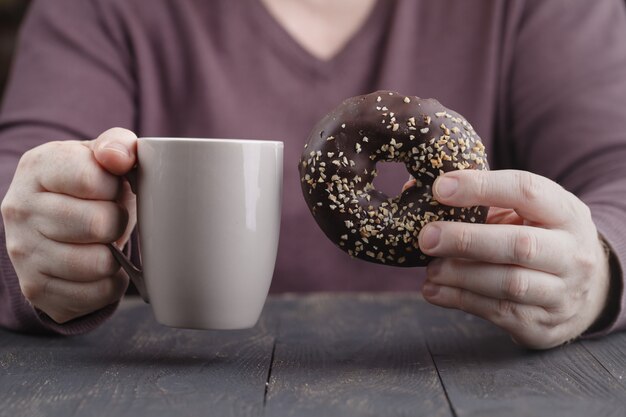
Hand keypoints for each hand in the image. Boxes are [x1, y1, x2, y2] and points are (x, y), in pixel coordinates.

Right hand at [1, 128, 137, 322]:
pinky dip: (111, 283)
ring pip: (98, 263)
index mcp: (37, 167)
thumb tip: (119, 157)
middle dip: (118, 221)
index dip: (116, 186)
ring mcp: (23, 252)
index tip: (112, 187)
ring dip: (115, 254)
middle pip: (98, 224)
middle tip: (111, 218)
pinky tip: (101, 267)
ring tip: (105, 241)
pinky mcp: (37, 289)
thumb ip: (118, 144)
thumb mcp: (103, 157)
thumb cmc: (92, 187)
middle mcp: (20, 209)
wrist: (59, 225)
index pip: (92, 179)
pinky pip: (98, 294)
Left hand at [415, 170, 610, 348]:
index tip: (440, 188)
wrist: (586, 291)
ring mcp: (562, 293)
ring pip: (508, 284)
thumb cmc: (540, 238)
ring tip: (430, 269)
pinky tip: (434, 290)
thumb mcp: (526, 213)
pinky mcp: (543, 325)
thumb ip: (481, 203)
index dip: (481, 187)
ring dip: (460, 276)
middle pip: (519, 246)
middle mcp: (571, 253)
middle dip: (466, 240)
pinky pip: (498, 312)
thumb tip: (415, 190)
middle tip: (426, 237)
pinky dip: (459, 300)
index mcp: (565, 212)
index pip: (526, 191)